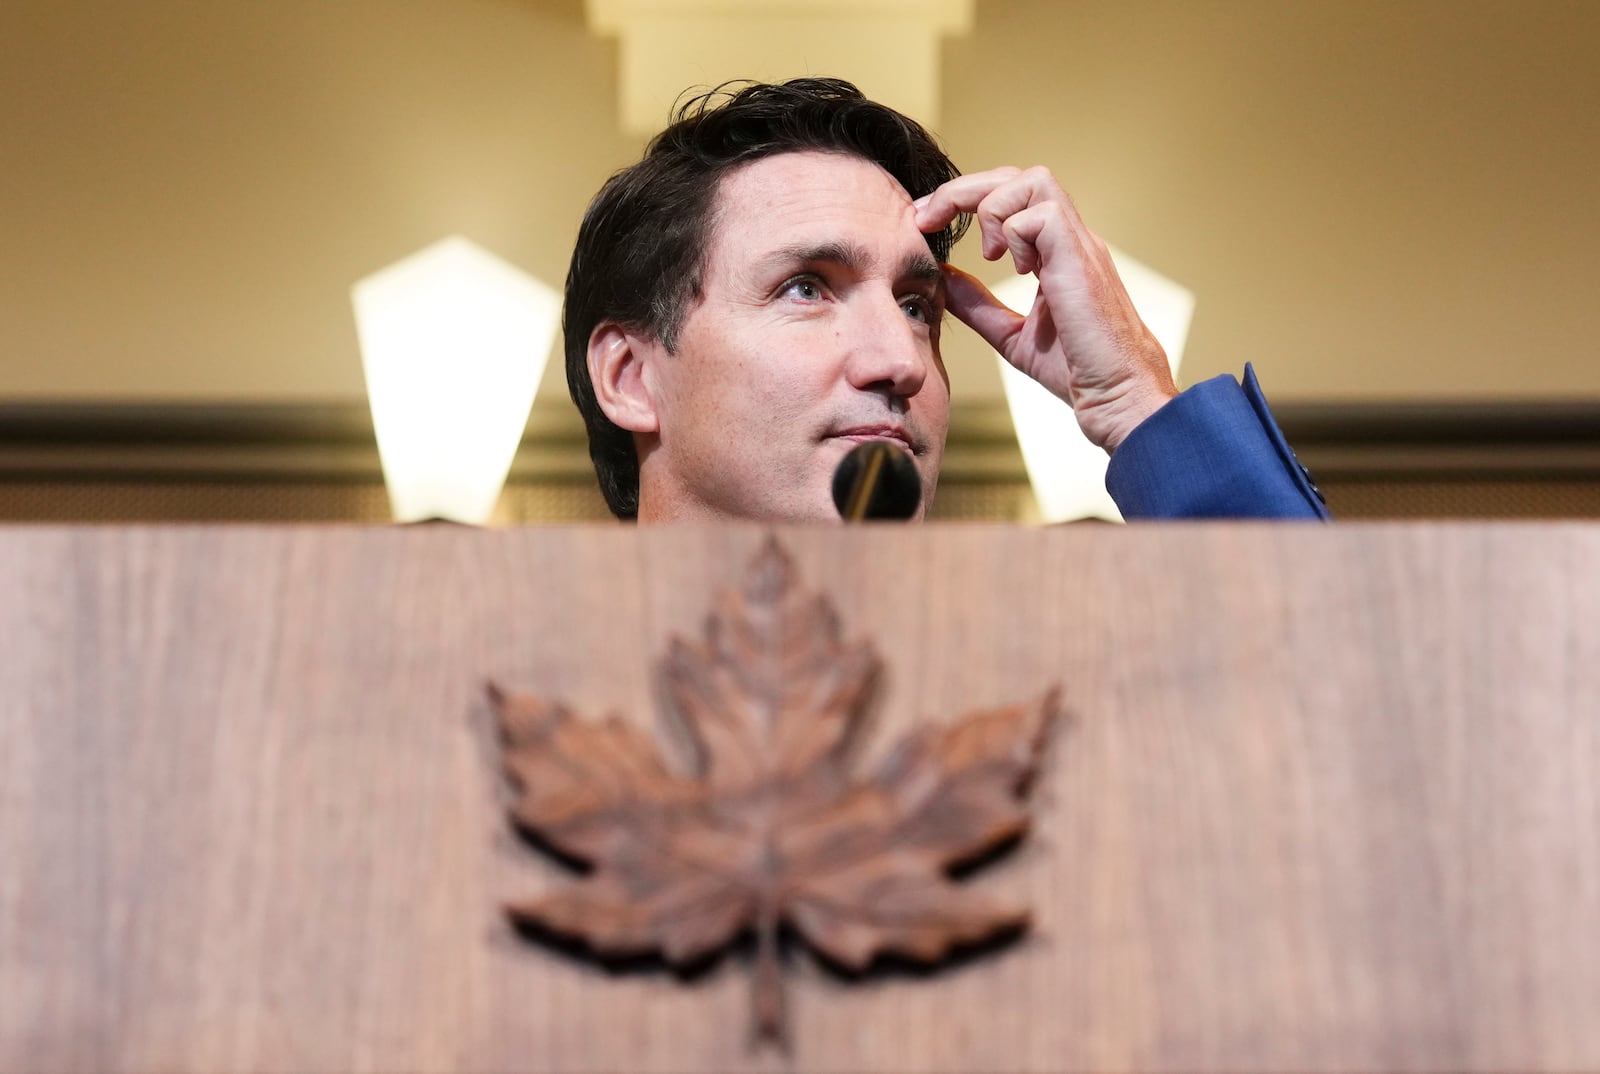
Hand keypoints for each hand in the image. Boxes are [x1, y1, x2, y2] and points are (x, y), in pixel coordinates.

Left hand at [914, 166, 1177, 452]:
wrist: (1118, 397)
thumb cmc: (1077, 372)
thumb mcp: (1011, 334)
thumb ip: (977, 304)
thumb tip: (942, 278)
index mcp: (1055, 252)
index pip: (1010, 196)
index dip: (963, 199)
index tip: (925, 221)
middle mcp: (1070, 239)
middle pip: (1016, 176)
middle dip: (962, 189)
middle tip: (926, 218)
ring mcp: (1079, 245)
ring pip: (1033, 181)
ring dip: (992, 209)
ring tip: (988, 256)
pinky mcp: (1082, 259)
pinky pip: (1042, 214)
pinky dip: (1016, 233)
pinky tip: (1016, 271)